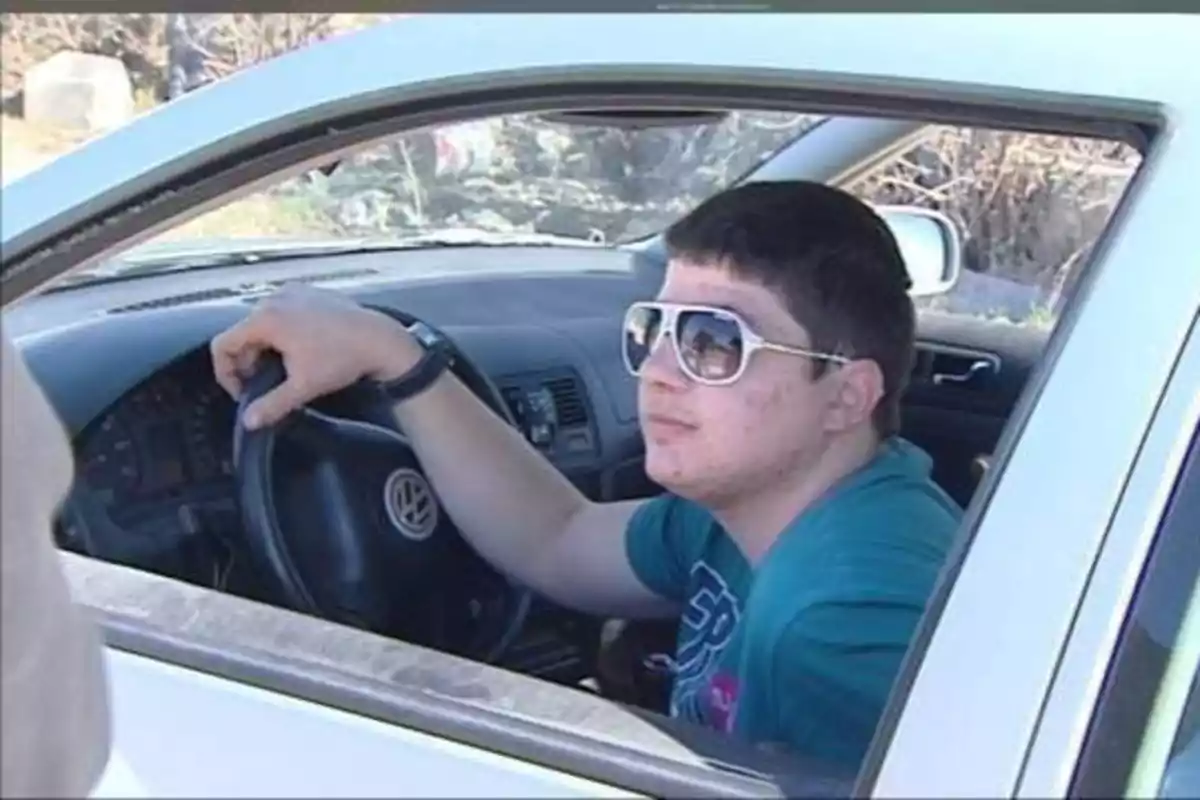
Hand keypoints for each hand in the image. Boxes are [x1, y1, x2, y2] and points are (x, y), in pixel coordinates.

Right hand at [210, 285, 421, 428]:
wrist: (380, 339)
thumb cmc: (341, 360)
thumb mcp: (303, 387)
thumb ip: (271, 405)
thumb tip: (248, 422)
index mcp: (266, 318)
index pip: (223, 344)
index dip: (226, 372)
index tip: (243, 392)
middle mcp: (274, 298)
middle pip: (242, 333)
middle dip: (247, 361)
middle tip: (263, 384)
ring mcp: (292, 291)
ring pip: (261, 322)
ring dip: (263, 346)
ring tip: (282, 368)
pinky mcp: (308, 291)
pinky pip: (280, 311)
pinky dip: (280, 331)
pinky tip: (299, 350)